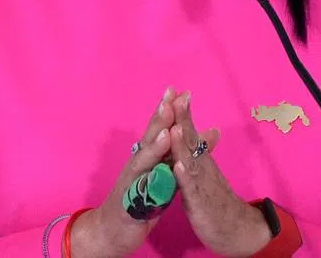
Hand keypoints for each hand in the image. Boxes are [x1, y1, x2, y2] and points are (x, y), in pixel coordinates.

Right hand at [71, 88, 178, 257]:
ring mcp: (131, 182)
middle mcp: (137, 164)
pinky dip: (148, 184)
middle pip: (149, 137)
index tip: (180, 90)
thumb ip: (180, 155)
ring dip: (155, 145)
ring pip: (143, 160)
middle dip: (161, 117)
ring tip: (167, 129)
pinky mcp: (129, 203)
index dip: (168, 110)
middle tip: (171, 97)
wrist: (112, 230)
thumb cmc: (140, 200)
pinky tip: (157, 176)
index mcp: (147, 157)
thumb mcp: (165, 175)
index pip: (159, 129)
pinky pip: (139, 192)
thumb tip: (207, 134)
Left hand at [168, 92, 271, 257]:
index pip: (189, 131)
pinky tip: (178, 165)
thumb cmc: (217, 200)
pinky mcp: (200, 203)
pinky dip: (184, 176)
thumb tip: (207, 129)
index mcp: (200, 159)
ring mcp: (202, 183)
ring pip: (190, 160)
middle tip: (175, 95)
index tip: (173, 90)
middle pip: (191, 139)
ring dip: (182, 143)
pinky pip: (191, 188)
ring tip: (174, 126)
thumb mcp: (207, 173)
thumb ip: (204, 151)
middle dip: (182, 118)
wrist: (237, 228)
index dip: (181, 112)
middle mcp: (202, 166)